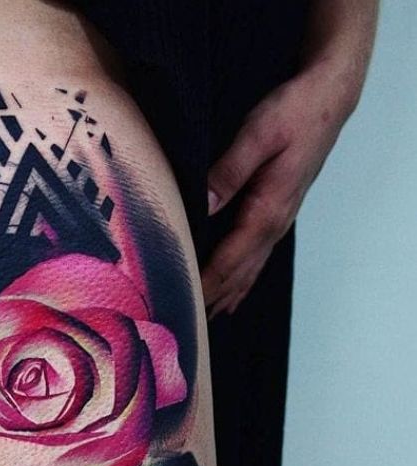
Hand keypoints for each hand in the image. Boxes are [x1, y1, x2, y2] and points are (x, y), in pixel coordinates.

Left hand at [202, 61, 361, 318]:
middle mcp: (273, 226)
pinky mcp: (275, 214)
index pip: (227, 263)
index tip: (179, 306)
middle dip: (210, 300)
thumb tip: (203, 203)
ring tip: (202, 320)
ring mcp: (277, 223)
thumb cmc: (296, 112)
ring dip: (225, 296)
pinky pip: (254, 259)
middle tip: (181, 324)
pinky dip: (239, 281)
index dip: (202, 287)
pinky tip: (231, 295)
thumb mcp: (259, 134)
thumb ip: (229, 171)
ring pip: (247, 271)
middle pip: (236, 275)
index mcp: (267, 212)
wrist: (329, 98)